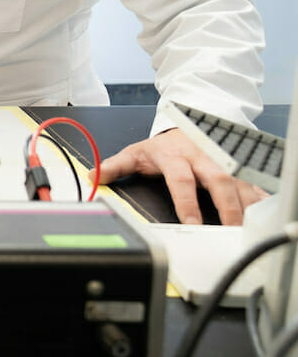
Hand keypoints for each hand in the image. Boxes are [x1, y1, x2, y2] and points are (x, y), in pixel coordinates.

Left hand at [97, 127, 267, 225]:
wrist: (184, 127)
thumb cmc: (161, 147)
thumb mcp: (135, 153)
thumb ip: (114, 166)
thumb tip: (93, 176)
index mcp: (175, 157)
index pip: (181, 181)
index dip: (187, 202)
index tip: (192, 223)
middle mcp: (202, 158)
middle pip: (218, 181)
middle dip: (226, 205)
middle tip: (229, 229)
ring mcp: (222, 162)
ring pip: (240, 182)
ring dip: (246, 205)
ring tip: (248, 228)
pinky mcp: (236, 168)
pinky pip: (253, 183)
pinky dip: (260, 198)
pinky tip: (262, 214)